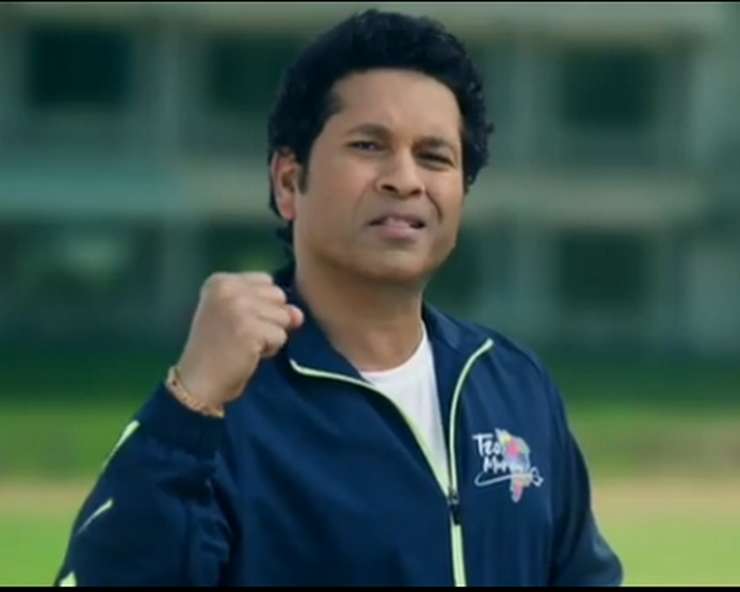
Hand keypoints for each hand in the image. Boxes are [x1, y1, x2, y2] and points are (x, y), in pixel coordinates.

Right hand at [175, 272, 302, 409]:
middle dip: (269, 318)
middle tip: (243, 334)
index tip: (238, 321)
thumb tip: (298, 314)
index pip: (267, 281)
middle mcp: (228, 288)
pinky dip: (270, 349)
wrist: (199, 381)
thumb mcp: (238, 315)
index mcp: (221, 281)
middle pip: (278, 296)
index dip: (262, 305)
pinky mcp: (251, 329)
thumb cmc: (218, 348)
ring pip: (284, 316)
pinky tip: (249, 354)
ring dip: (271, 335)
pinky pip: (281, 336)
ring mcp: (239, 307)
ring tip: (246, 344)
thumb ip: (271, 306)